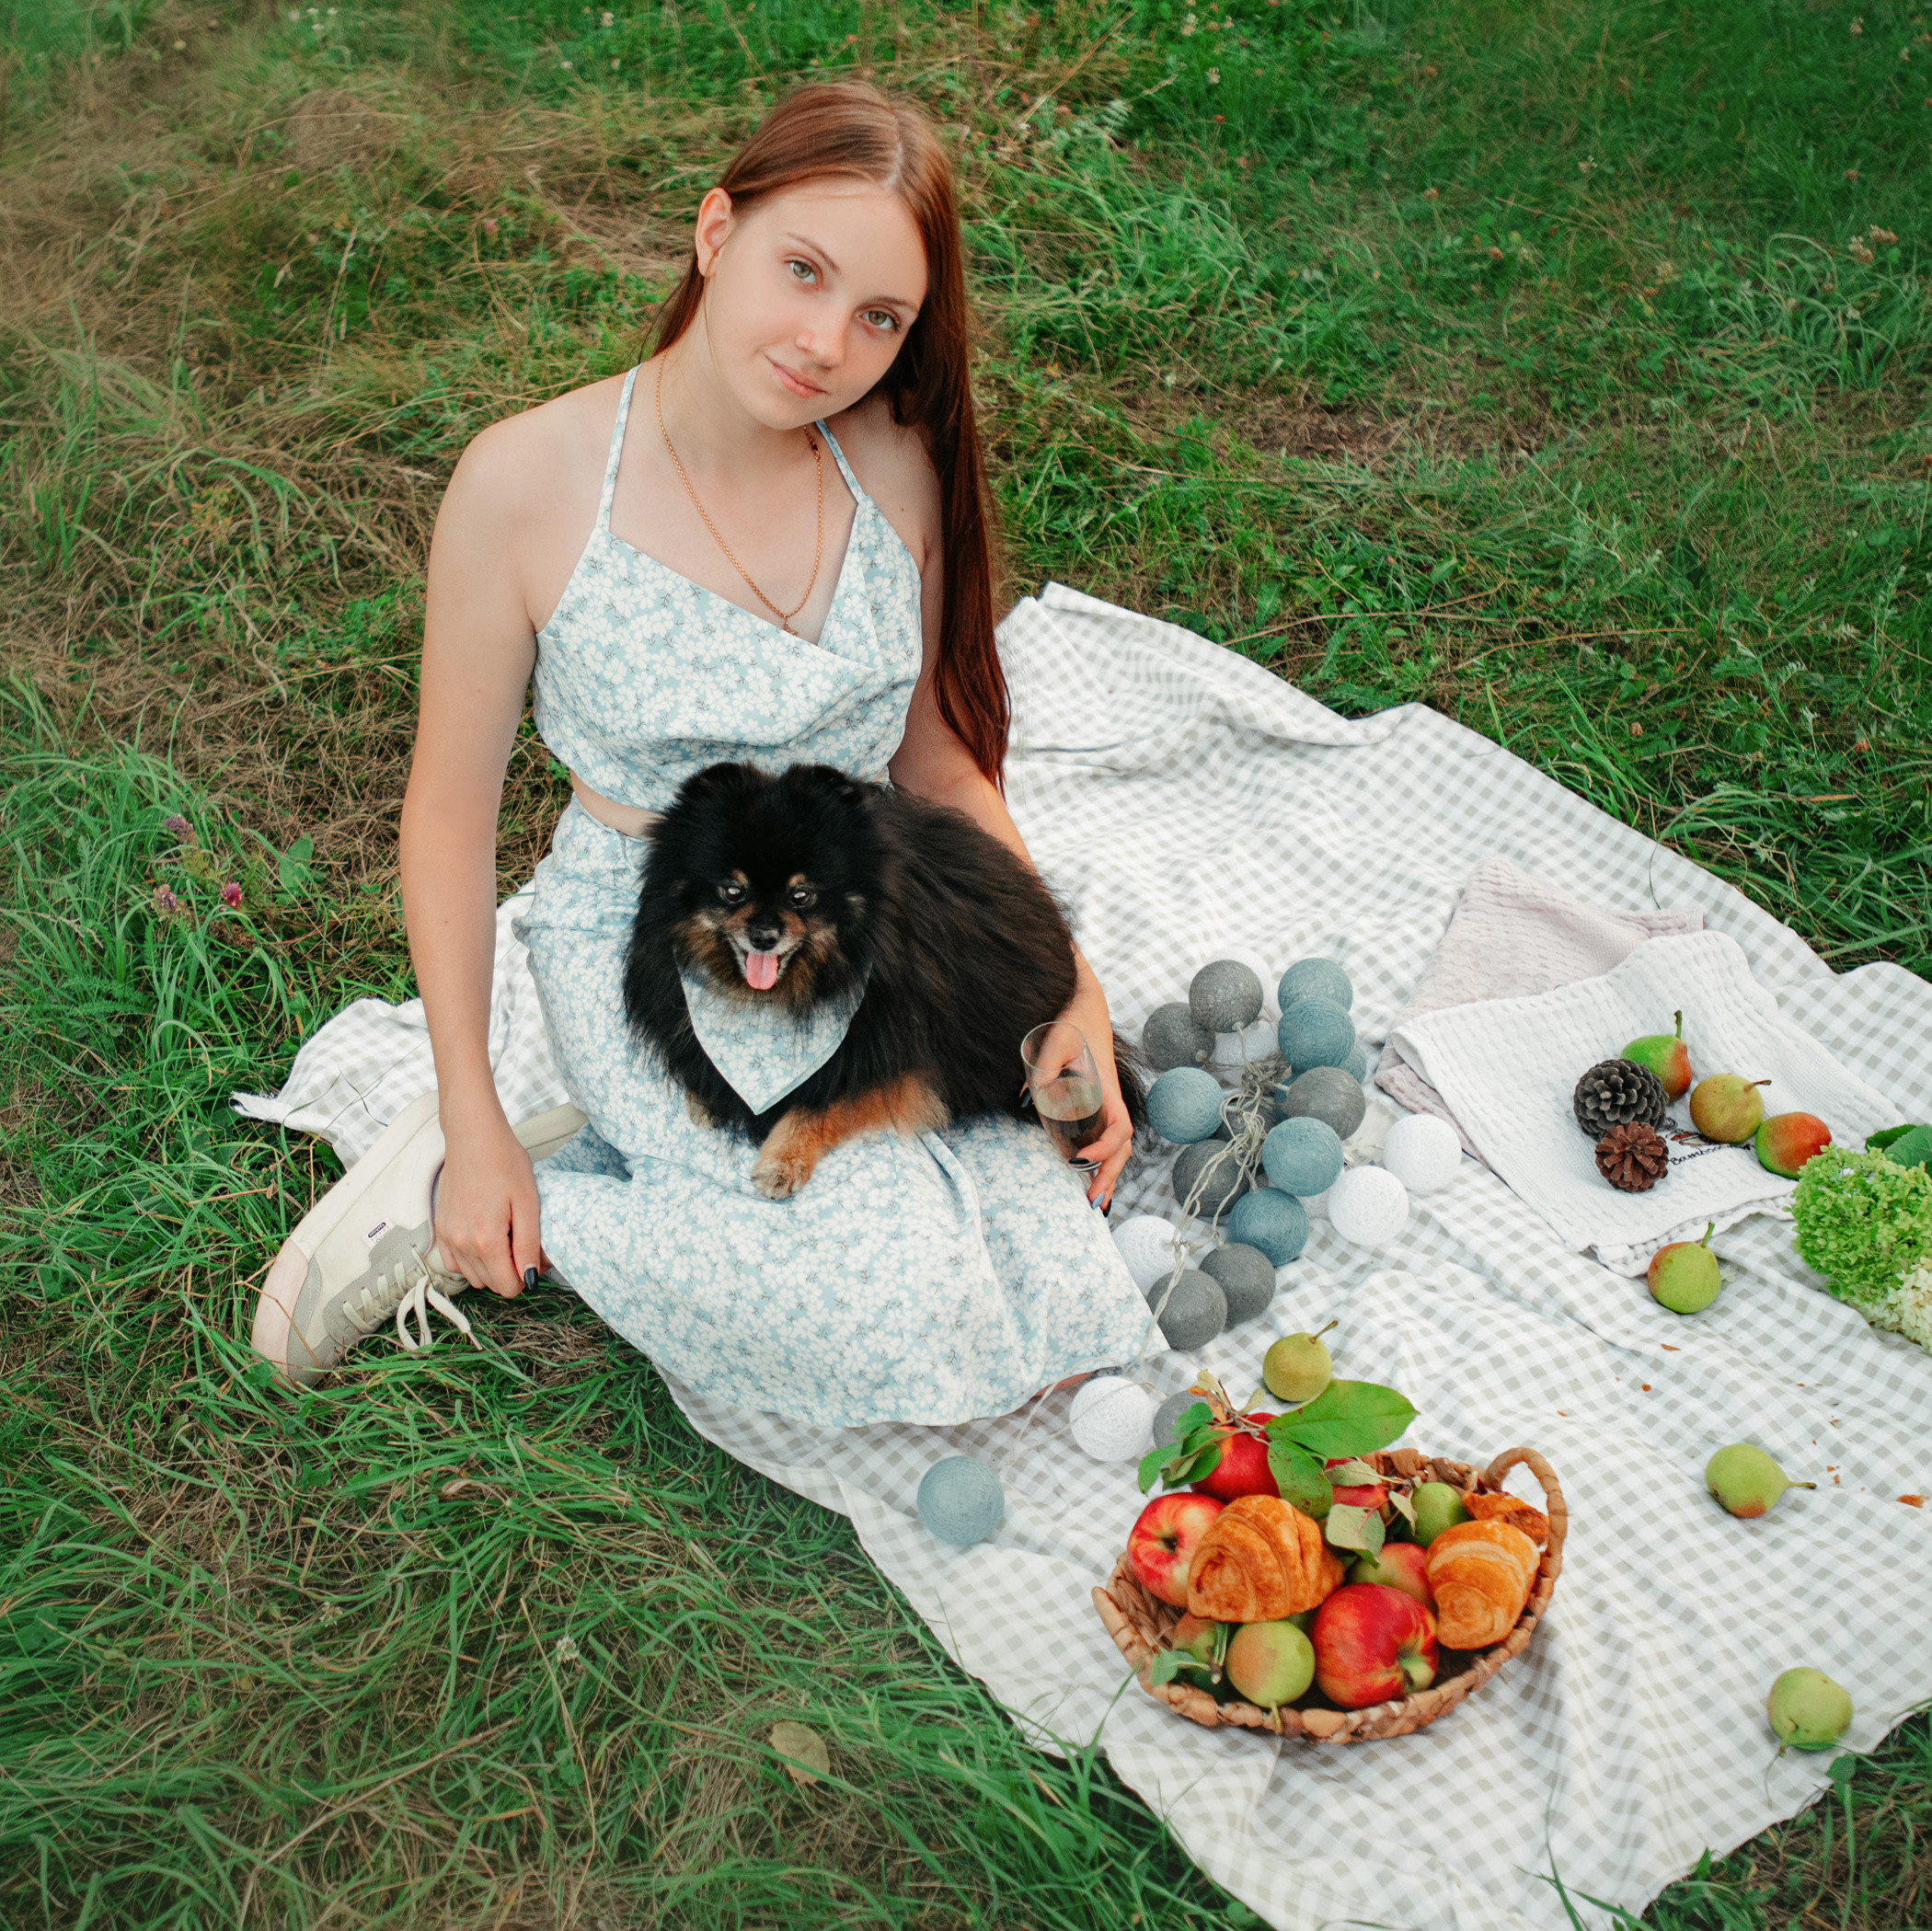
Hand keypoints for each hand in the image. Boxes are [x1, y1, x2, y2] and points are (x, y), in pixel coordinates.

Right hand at [435, 1106, 546, 1297]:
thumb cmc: (505, 1163)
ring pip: (471, 1276)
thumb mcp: (528, 1203)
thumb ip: (529, 1244)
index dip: (525, 1277)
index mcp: (487, 1240)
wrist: (473, 1137)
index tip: (533, 1256)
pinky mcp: (439, 1229)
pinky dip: (469, 1260)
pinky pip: (453, 1262)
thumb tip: (530, 1277)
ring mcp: (447, 1237)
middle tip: (521, 1242)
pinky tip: (483, 1239)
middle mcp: (462, 1244)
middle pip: (490, 1284)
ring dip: (490, 1267)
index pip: (507, 1287)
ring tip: (503, 1236)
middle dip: (509, 1272)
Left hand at [1065, 957, 1132, 1208]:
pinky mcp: (1097, 1104)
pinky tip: (1085, 1176)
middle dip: (1109, 1177)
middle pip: (1122, 1147)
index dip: (1104, 1149)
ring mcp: (1106, 1104)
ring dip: (1107, 1175)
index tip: (1079, 1161)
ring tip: (1092, 1203)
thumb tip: (1032, 1099)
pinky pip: (1105, 1137)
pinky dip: (1100, 1161)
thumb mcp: (1055, 1041)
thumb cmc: (1071, 1022)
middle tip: (1090, 1204)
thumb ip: (1043, 1067)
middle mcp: (1111, 1100)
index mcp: (1107, 1089)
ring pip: (1117, 1146)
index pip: (1118, 1128)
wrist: (1084, 1005)